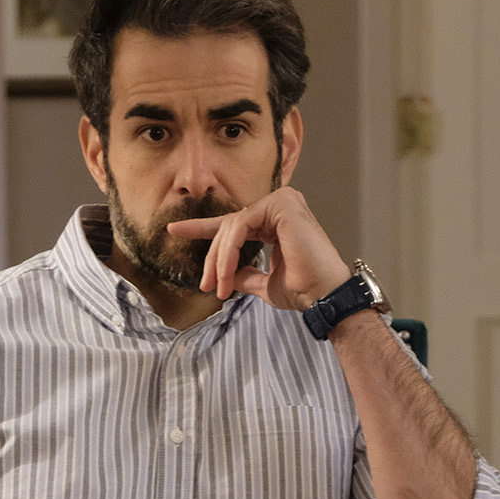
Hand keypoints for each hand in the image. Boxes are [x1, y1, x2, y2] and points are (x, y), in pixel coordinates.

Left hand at [165, 186, 351, 311]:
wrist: (324, 297)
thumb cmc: (304, 291)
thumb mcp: (265, 284)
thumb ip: (245, 275)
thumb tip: (227, 277)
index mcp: (276, 222)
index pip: (234, 223)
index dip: (202, 228)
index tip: (174, 231)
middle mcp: (280, 206)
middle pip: (229, 226)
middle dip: (212, 258)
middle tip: (205, 286)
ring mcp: (282, 201)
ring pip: (231, 227)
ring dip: (219, 260)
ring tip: (217, 287)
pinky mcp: (282, 205)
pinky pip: (240, 226)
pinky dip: (228, 252)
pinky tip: (227, 272)